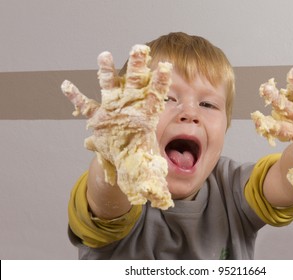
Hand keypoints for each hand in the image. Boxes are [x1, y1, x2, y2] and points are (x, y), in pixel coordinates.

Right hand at [61, 45, 173, 208]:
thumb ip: (156, 184)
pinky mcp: (98, 119)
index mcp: (147, 121)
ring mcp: (114, 112)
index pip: (156, 100)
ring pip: (110, 89)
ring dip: (106, 73)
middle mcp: (131, 111)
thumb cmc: (139, 161)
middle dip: (136, 68)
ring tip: (103, 54)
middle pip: (135, 86)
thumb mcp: (148, 172)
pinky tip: (65, 85)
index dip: (160, 84)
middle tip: (138, 48)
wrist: (124, 161)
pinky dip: (75, 97)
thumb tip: (164, 201)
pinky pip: (85, 106)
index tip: (165, 66)